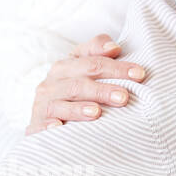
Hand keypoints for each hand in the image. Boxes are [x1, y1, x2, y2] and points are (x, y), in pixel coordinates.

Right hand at [27, 34, 145, 135]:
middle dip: (102, 90)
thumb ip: (99, 50)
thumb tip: (114, 47)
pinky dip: (49, 126)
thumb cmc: (77, 86)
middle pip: (79, 84)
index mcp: (66, 66)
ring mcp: (43, 104)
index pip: (93, 62)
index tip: (139, 74)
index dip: (117, 68)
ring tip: (96, 112)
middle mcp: (52, 83)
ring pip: (60, 105)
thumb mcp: (87, 65)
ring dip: (78, 109)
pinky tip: (59, 128)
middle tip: (124, 97)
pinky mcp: (36, 124)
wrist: (47, 112)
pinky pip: (41, 125)